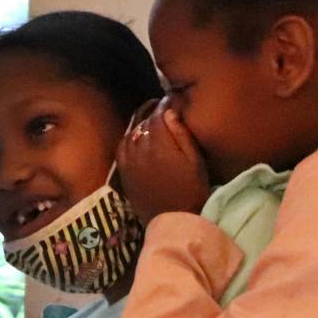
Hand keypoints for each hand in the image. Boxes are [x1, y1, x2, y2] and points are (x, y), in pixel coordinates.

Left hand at [117, 98, 210, 223]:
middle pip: (144, 120)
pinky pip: (123, 145)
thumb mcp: (195, 160)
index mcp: (159, 143)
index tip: (174, 98)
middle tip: (165, 107)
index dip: (166, 103)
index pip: (158, 112)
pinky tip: (139, 137)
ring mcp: (128, 159)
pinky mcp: (123, 170)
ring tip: (153, 120)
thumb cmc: (191, 189)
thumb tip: (169, 110)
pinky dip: (131, 137)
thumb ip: (181, 133)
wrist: (173, 219)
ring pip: (132, 131)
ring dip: (142, 123)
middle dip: (154, 111)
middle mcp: (139, 147)